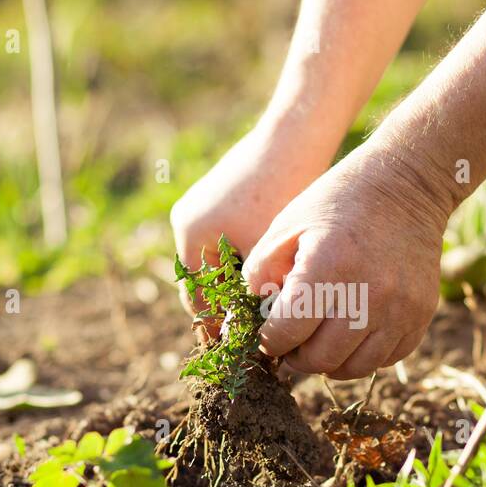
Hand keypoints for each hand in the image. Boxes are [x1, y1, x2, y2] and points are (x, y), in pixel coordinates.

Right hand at [170, 117, 334, 320]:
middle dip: (228, 309)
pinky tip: (277, 276)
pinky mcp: (226, 198)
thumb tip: (246, 339)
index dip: (218, 328)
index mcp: (191, 234)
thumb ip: (250, 294)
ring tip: (267, 311)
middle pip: (205, 282)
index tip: (240, 352)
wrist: (296, 134)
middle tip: (255, 339)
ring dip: (240, 286)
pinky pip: (231, 242)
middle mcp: (189, 220)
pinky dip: (248, 262)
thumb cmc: (282, 191)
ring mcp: (205, 206)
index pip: (197, 299)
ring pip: (220, 263)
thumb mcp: (266, 251)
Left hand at [241, 139, 455, 379]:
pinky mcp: (421, 315)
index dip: (269, 340)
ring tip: (319, 341)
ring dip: (329, 362)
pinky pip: (387, 359)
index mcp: (327, 267)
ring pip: (354, 368)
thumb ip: (260, 274)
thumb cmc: (337, 203)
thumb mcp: (287, 226)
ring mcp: (400, 308)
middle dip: (297, 356)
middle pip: (320, 359)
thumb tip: (247, 321)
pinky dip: (363, 355)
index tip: (268, 333)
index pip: (287, 333)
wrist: (405, 186)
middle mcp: (368, 294)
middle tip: (292, 341)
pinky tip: (351, 334)